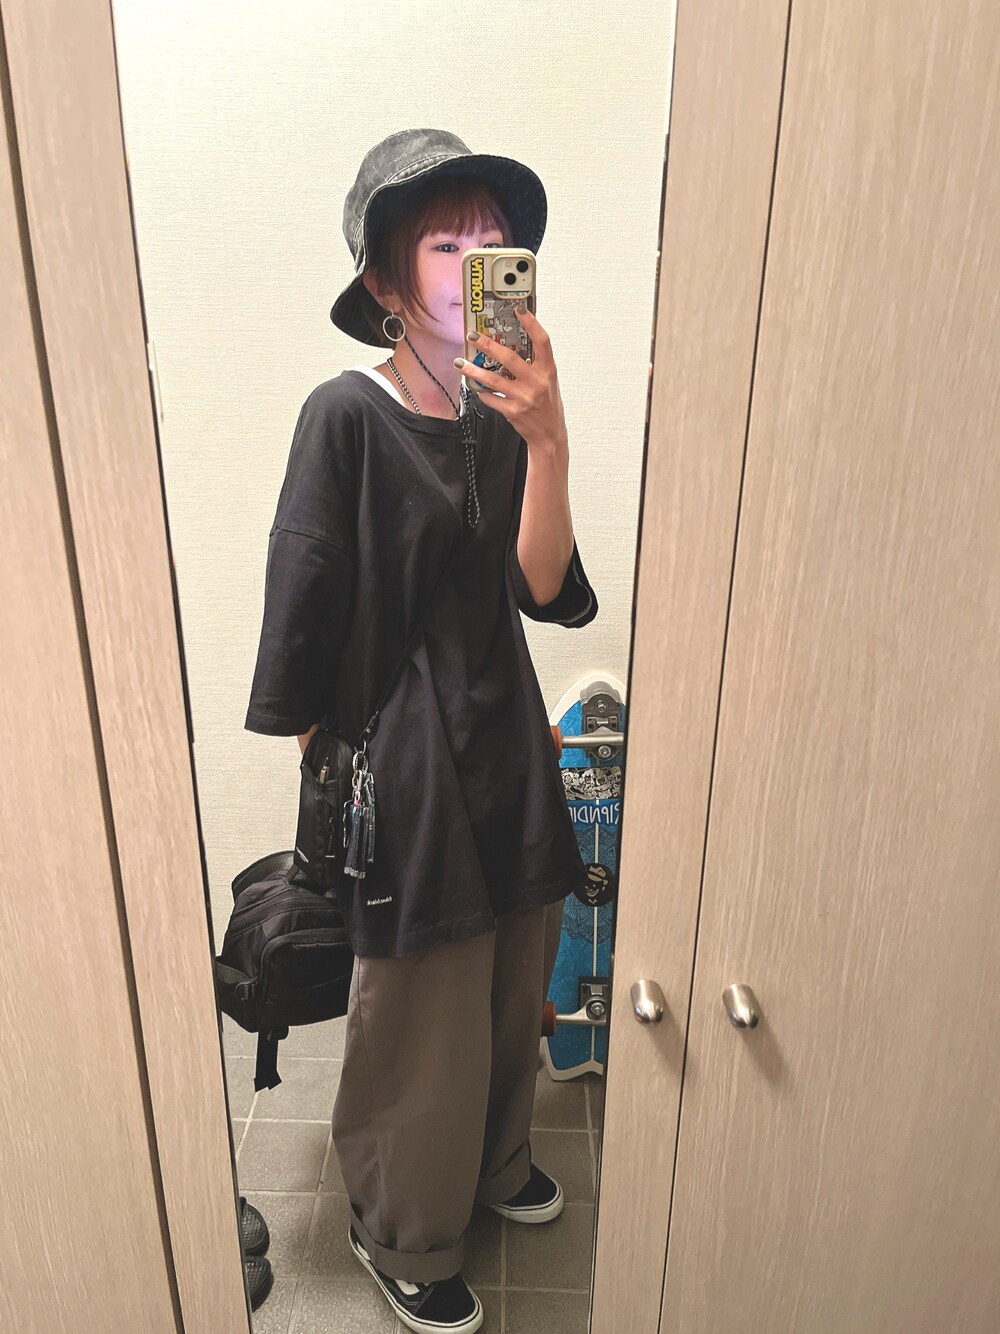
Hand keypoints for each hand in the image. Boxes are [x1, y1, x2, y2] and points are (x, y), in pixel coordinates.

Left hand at [454, 307, 567, 452]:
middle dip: (488, 345)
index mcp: (548, 371)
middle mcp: (537, 383)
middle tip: (473, 336)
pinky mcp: (512, 411)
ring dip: (473, 369)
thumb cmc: (548, 406)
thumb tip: (513, 344)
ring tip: (461, 362)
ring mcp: (524, 398)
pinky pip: (490, 397)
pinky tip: (475, 385)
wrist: (549, 435)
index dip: (531, 323)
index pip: (542, 341)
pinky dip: (481, 391)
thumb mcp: (548, 381)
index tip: (519, 309)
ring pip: (493, 379)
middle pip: (509, 358)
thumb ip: (534, 364)